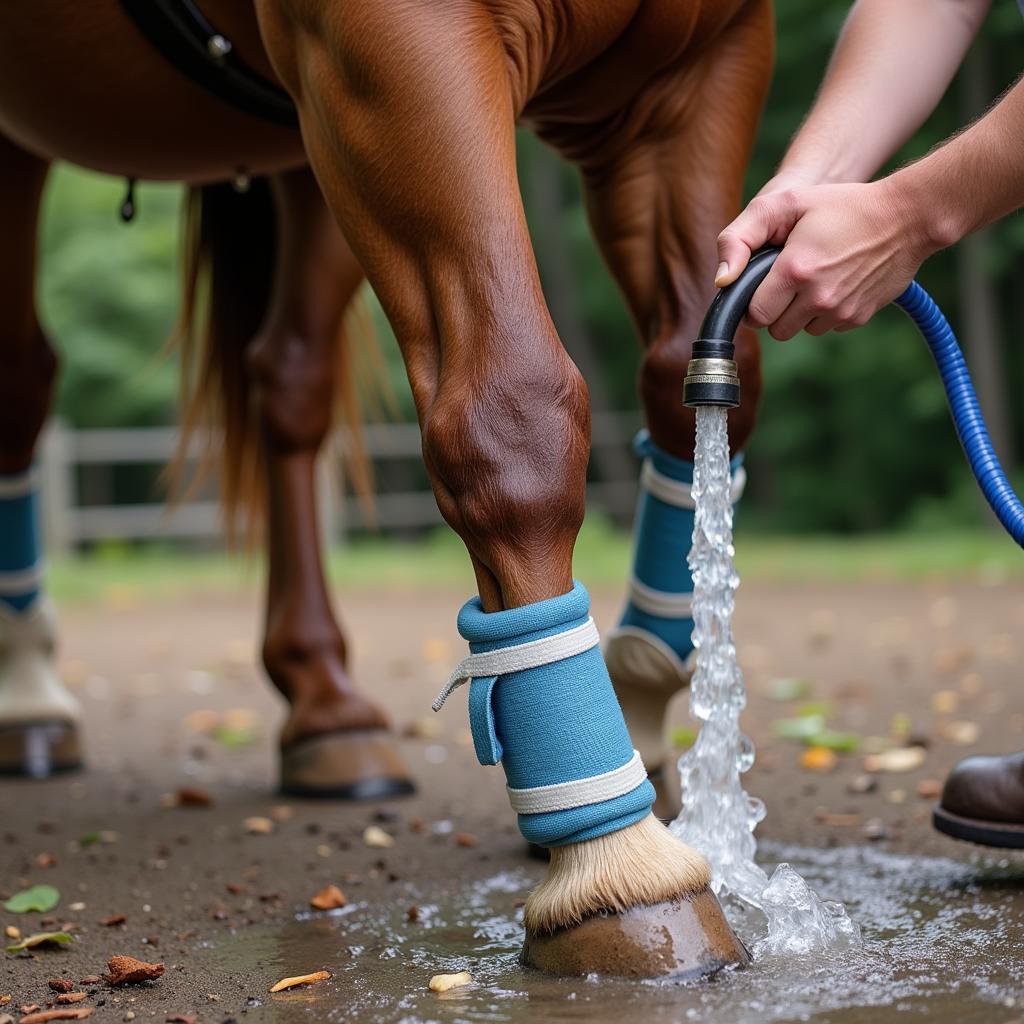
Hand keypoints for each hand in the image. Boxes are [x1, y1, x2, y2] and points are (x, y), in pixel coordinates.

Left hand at [715, 179, 932, 339]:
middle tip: (786, 280)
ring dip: (800, 312)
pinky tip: (835, 283)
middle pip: (776, 330)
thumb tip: (721, 281)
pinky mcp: (858, 317)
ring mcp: (841, 311)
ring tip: (813, 277)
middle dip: (774, 309)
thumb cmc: (842, 205)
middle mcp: (818, 297)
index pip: (755, 315)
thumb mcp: (785, 203)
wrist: (907, 216)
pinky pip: (827, 327)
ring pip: (801, 331)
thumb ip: (740, 237)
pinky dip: (825, 313)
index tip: (761, 284)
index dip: (753, 301)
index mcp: (795, 271)